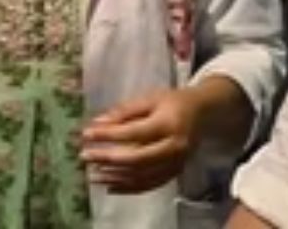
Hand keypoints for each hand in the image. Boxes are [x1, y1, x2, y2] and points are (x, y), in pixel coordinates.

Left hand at [82, 88, 201, 193]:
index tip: (86, 134)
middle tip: (85, 156)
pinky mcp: (175, 172)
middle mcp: (174, 145)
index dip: (108, 135)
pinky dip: (128, 188)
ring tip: (92, 173)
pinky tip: (110, 186)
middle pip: (137, 159)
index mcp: (169, 123)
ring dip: (114, 177)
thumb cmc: (173, 102)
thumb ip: (125, 112)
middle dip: (108, 158)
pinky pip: (149, 185)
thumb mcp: (150, 99)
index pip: (133, 132)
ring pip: (142, 176)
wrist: (202, 113)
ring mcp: (176, 162)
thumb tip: (97, 124)